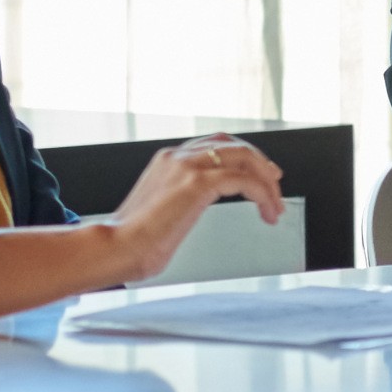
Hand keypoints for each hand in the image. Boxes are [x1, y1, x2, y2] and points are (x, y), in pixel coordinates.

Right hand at [99, 137, 284, 285]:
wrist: (116, 248)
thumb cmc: (131, 242)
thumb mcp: (159, 214)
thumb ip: (178, 206)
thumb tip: (185, 222)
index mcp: (167, 161)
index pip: (213, 145)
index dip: (240, 157)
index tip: (258, 176)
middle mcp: (178, 156)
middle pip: (232, 144)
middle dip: (259, 163)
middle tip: (275, 183)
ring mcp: (188, 167)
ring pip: (243, 157)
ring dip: (266, 180)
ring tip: (275, 203)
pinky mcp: (198, 184)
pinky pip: (244, 180)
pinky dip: (263, 194)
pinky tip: (267, 212)